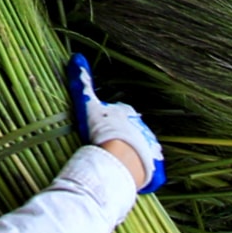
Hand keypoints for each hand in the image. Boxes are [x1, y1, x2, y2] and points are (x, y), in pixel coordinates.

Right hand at [65, 54, 163, 192]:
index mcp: (127, 113)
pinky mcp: (155, 167)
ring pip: (141, 149)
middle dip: (121, 137)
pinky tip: (129, 175)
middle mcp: (143, 127)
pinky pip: (150, 169)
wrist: (121, 159)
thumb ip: (83, 83)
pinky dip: (141, 171)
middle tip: (106, 147)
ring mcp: (150, 147)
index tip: (100, 128)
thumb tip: (76, 56)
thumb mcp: (89, 106)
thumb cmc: (104, 130)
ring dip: (132, 155)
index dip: (108, 120)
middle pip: (130, 130)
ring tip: (116, 164)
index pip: (118, 113)